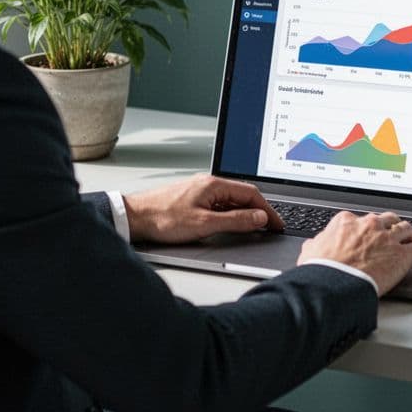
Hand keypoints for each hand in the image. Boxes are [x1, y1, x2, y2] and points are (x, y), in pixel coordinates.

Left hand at [122, 173, 284, 243]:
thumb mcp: (204, 224)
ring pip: (231, 200)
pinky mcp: (192, 199)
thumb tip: (259, 218)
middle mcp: (208, 183)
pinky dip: (231, 214)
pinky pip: (219, 204)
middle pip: (243, 195)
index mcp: (213, 184)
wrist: (134, 218)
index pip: (251, 194)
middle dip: (260, 210)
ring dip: (245, 212)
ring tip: (255, 227)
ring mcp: (199, 190)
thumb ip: (235, 221)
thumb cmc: (162, 219)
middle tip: (271, 226)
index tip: (277, 223)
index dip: (268, 210)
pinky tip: (231, 224)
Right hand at [298, 211, 411, 295]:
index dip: (366, 228)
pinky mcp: (402, 255)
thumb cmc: (321, 271)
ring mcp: (387, 239)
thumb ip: (315, 245)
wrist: (334, 284)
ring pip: (406, 229)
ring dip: (410, 234)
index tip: (368, 233)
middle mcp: (369, 226)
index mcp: (347, 222)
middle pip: (387, 220)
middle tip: (392, 233)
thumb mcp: (310, 252)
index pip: (361, 219)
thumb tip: (313, 245)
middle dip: (390, 226)